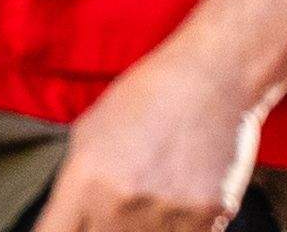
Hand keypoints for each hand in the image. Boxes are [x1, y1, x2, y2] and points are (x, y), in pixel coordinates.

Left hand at [23, 43, 266, 231]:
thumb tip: (67, 225)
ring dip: (149, 228)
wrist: (219, 70)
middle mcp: (119, 200)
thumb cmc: (149, 96)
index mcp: (84, 181)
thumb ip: (71, 188)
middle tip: (127, 202)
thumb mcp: (89, 134)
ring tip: (160, 194)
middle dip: (107, 226)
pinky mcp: (209, 212)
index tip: (83, 222)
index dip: (68, 231)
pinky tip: (186, 196)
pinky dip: (186, 226)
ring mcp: (165, 210)